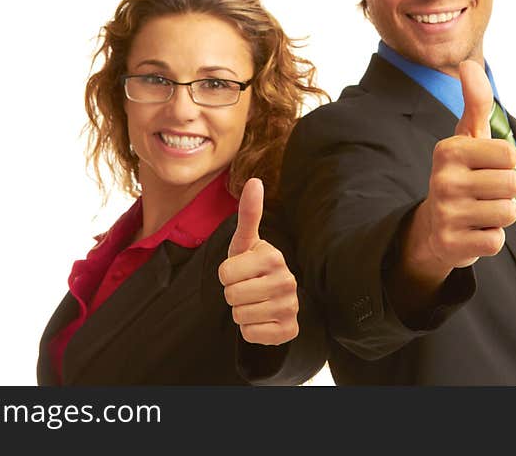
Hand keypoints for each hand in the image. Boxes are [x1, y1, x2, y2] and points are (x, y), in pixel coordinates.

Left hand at [218, 178, 298, 344]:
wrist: (274, 298)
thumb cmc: (253, 267)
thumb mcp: (246, 242)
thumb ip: (249, 213)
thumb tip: (255, 180)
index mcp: (274, 256)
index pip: (224, 274)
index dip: (226, 274)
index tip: (241, 270)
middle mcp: (287, 281)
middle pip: (231, 296)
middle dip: (233, 293)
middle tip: (247, 287)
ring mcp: (290, 307)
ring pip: (239, 316)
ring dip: (241, 312)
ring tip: (254, 301)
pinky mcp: (289, 330)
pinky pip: (251, 334)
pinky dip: (251, 330)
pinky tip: (262, 318)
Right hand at [409, 60, 515, 276]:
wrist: (432, 228)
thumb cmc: (460, 175)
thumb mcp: (467, 138)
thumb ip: (476, 102)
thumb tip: (468, 64)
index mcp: (448, 151)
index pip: (509, 154)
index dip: (505, 164)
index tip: (483, 168)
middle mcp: (442, 179)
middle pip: (512, 185)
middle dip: (504, 192)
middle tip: (482, 194)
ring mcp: (445, 213)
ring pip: (507, 213)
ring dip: (499, 216)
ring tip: (477, 212)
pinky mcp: (451, 243)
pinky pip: (496, 241)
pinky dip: (490, 239)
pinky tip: (472, 232)